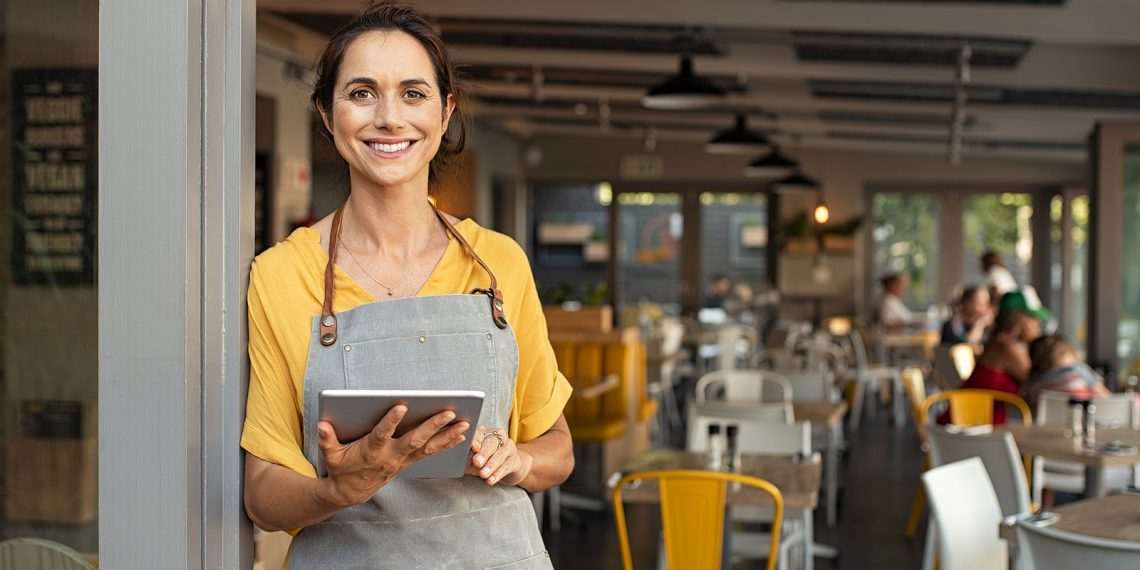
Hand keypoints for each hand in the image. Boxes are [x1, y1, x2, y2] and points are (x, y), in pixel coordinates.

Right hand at [315, 405, 468, 507]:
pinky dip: (447, 443)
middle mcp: (391, 456)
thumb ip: (326, 439)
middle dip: (432, 426)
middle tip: (448, 412)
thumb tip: (322, 425)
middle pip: (414, 440)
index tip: (402, 406)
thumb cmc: (341, 468)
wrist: (351, 492)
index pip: (382, 434)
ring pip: (428, 447)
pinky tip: (461, 434)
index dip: (391, 421)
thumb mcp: (330, 455)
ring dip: (447, 435)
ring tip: (465, 423)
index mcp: (371, 450)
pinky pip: (431, 452)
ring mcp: (403, 460)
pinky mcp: (409, 462)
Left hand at [467, 427, 532, 486]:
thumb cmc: (484, 462)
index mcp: (485, 433)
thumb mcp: (472, 459)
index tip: (472, 447)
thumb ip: (466, 457)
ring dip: (491, 465)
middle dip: (484, 453)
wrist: (505, 468)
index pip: (479, 433)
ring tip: (483, 474)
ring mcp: (509, 447)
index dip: (476, 439)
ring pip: (501, 454)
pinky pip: (507, 466)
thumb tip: (458, 460)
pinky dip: (498, 474)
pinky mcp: (515, 460)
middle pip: (492, 442)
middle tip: (477, 462)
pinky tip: (491, 480)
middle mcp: (498, 436)